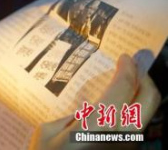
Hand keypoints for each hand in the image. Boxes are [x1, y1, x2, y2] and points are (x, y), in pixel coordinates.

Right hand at [31, 54, 160, 149]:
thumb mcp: (47, 131)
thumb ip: (72, 116)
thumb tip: (87, 108)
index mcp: (98, 124)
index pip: (124, 87)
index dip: (127, 68)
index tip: (124, 57)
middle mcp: (121, 135)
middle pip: (149, 100)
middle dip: (144, 79)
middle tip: (134, 67)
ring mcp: (127, 148)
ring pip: (145, 115)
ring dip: (140, 96)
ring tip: (126, 85)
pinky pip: (136, 129)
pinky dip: (133, 113)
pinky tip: (118, 109)